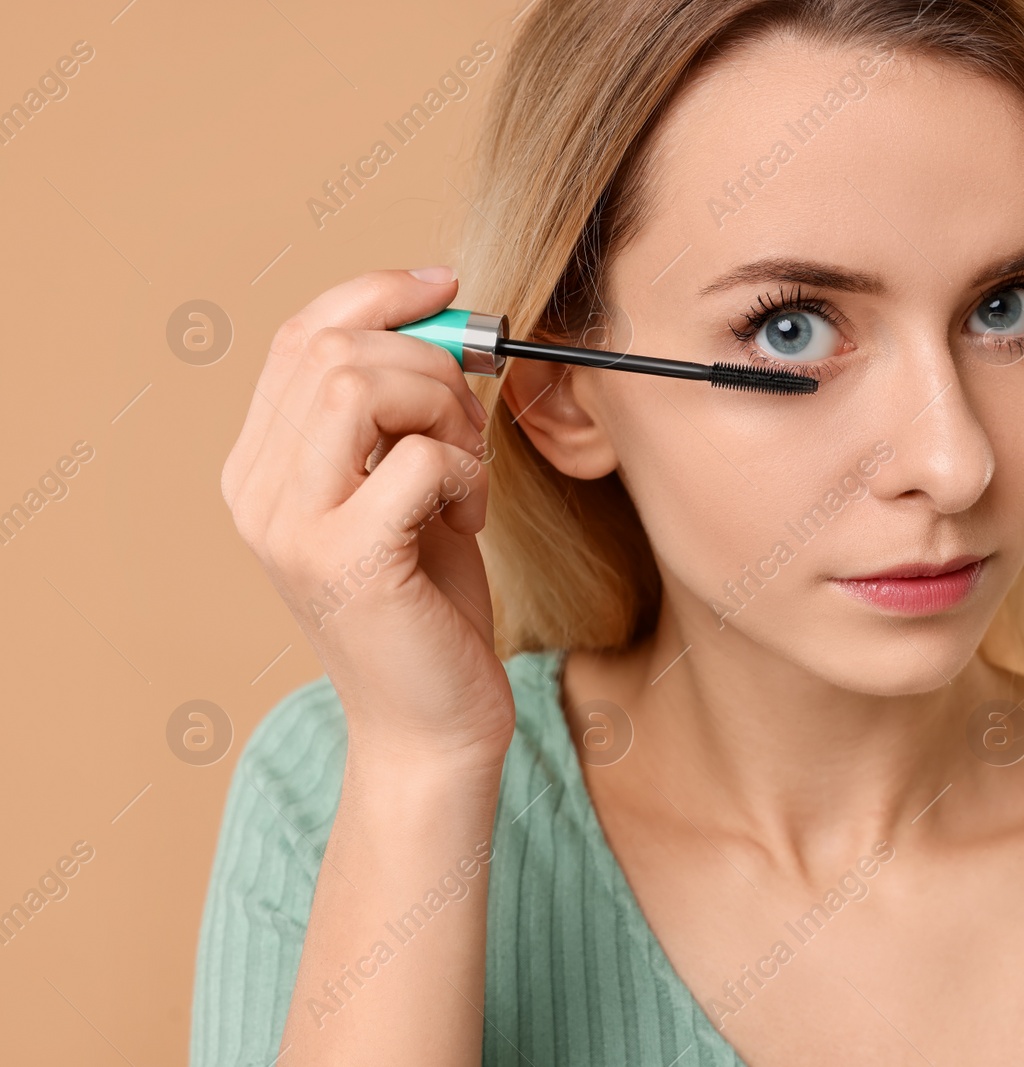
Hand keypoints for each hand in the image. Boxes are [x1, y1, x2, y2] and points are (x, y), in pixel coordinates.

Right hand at [221, 267, 513, 769]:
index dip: (376, 294)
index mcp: (260, 467)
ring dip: (444, 414)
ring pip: (362, 387)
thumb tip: (437, 312)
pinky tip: (466, 523)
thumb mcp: (406, 488)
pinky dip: (466, 475)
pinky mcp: (344, 560)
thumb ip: (398, 413)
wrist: (431, 723)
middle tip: (469, 430)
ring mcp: (290, 527)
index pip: (300, 336)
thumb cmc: (428, 604)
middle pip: (334, 349)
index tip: (446, 286)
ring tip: (465, 474)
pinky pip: (418, 459)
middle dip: (430, 366)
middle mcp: (256, 492)